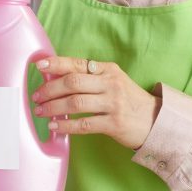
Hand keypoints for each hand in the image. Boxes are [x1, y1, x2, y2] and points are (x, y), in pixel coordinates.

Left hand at [32, 56, 161, 149]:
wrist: (155, 121)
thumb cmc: (129, 101)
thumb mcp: (114, 81)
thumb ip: (90, 78)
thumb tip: (57, 78)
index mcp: (108, 70)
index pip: (77, 64)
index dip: (56, 64)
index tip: (39, 66)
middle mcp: (111, 84)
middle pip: (72, 82)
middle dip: (49, 89)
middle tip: (36, 97)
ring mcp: (113, 103)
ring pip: (75, 102)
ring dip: (53, 107)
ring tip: (40, 112)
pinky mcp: (114, 123)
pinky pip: (84, 124)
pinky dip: (66, 125)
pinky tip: (55, 126)